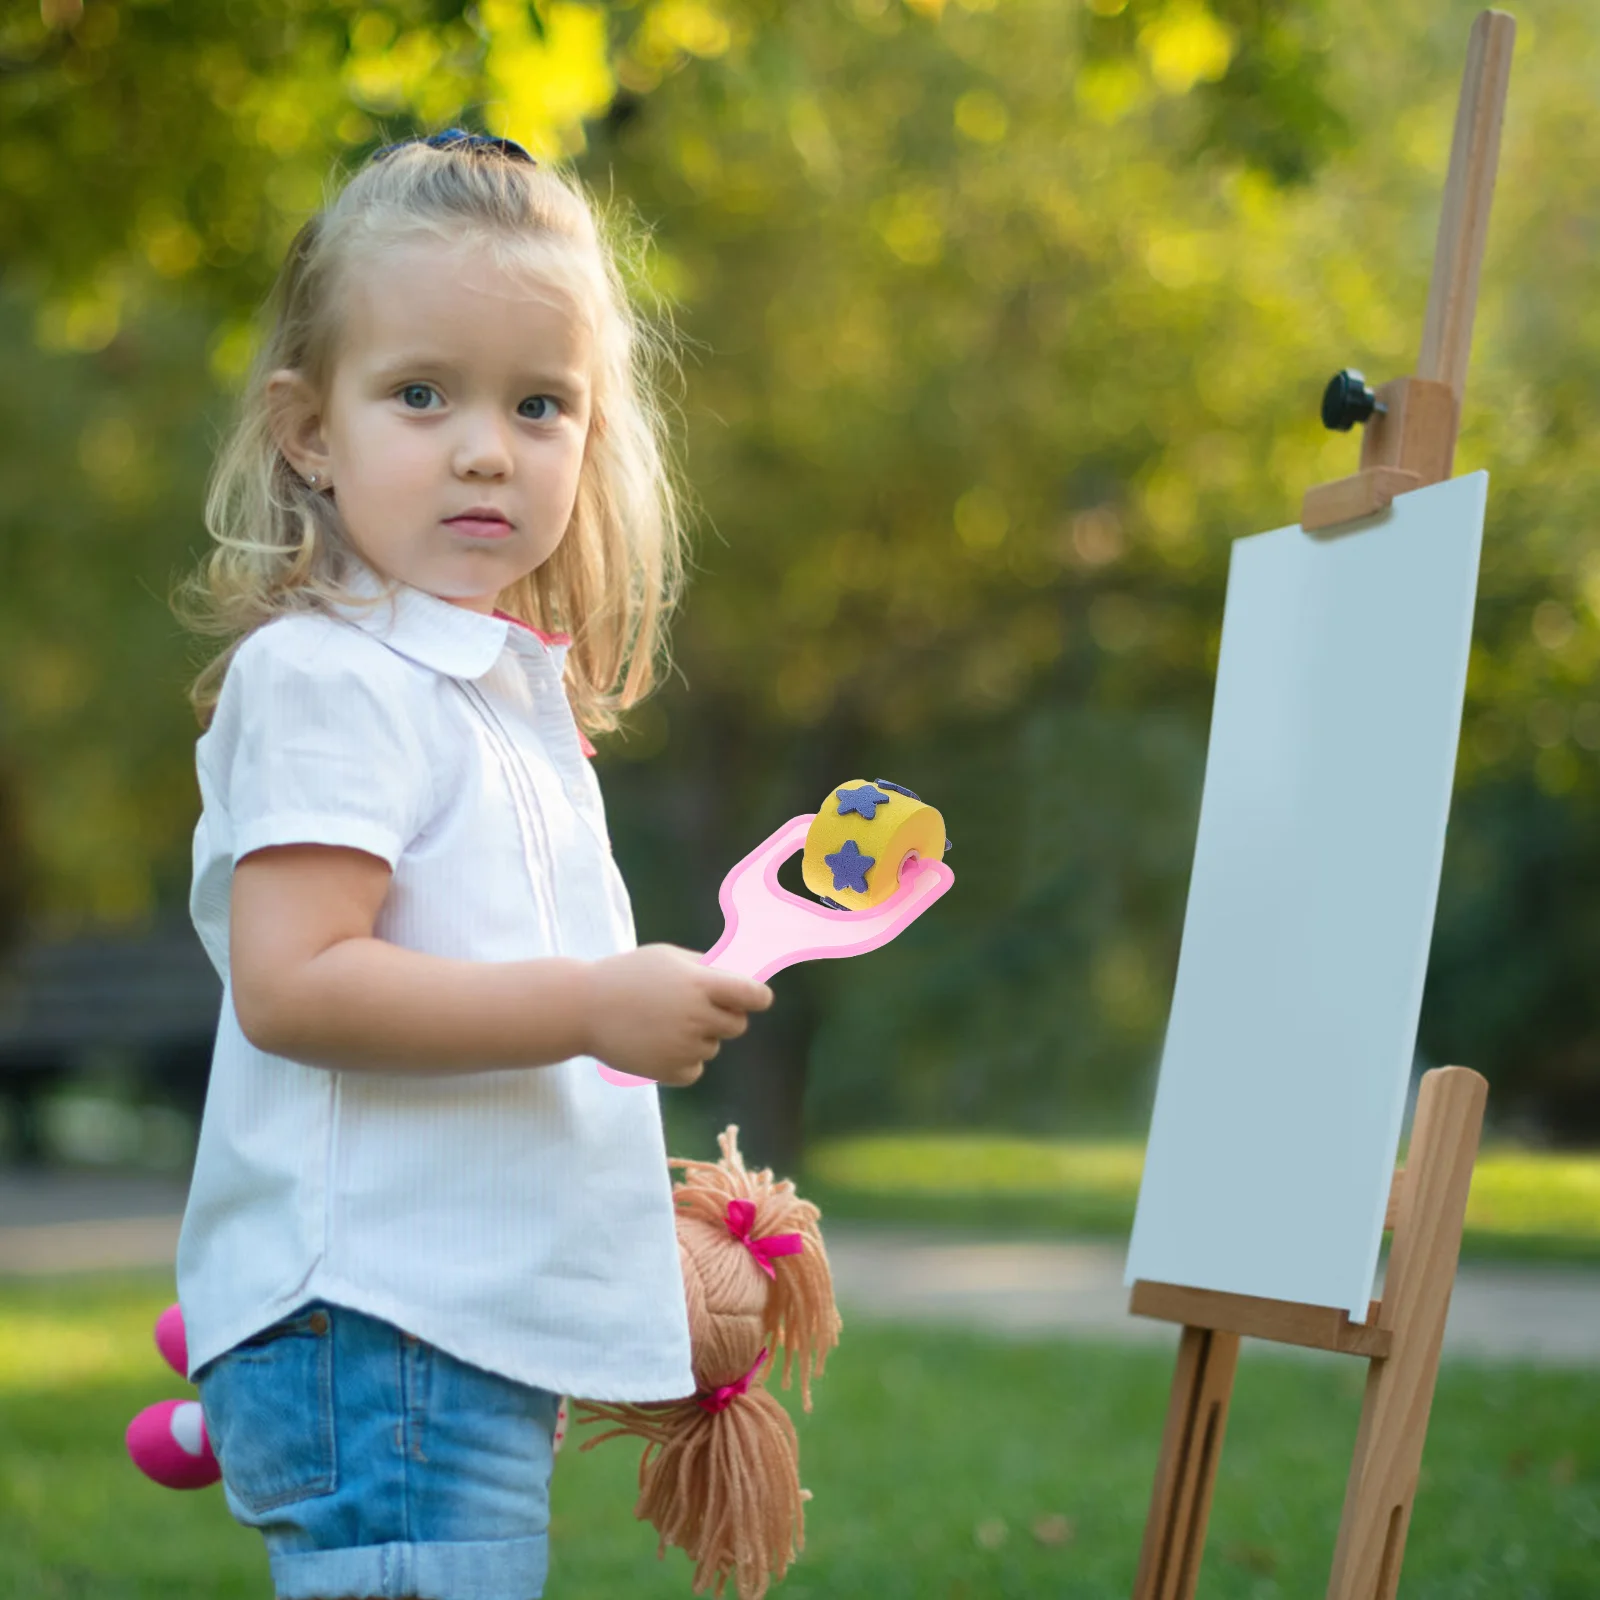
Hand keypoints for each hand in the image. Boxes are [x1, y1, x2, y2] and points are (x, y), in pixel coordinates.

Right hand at [584, 944, 773, 1087]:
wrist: (584, 1008)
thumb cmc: (629, 975)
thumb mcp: (669, 957)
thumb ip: (708, 966)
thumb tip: (745, 972)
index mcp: (701, 984)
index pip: (755, 996)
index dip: (757, 997)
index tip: (751, 997)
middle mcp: (697, 1017)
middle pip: (738, 1025)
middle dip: (725, 1016)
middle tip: (696, 1008)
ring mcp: (684, 1047)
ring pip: (713, 1046)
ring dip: (699, 1037)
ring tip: (663, 1023)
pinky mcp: (670, 1072)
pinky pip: (695, 1068)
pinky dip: (683, 1060)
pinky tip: (658, 1043)